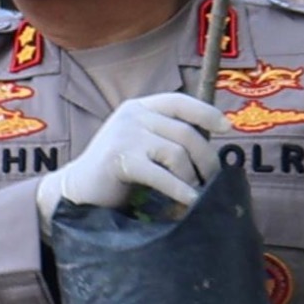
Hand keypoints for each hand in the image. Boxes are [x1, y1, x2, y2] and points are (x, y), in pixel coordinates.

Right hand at [36, 91, 229, 221]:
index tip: (226, 128)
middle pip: (185, 133)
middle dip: (206, 159)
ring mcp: (125, 135)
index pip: (179, 102)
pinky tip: (190, 201)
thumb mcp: (141, 143)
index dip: (205, 113)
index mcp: (138, 108)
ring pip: (177, 153)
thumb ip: (166, 136)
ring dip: (192, 178)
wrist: (77, 190)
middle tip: (213, 181)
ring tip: (196, 194)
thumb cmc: (116, 170)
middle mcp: (132, 116)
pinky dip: (180, 190)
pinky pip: (162, 175)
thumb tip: (210, 145)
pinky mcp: (120, 159)